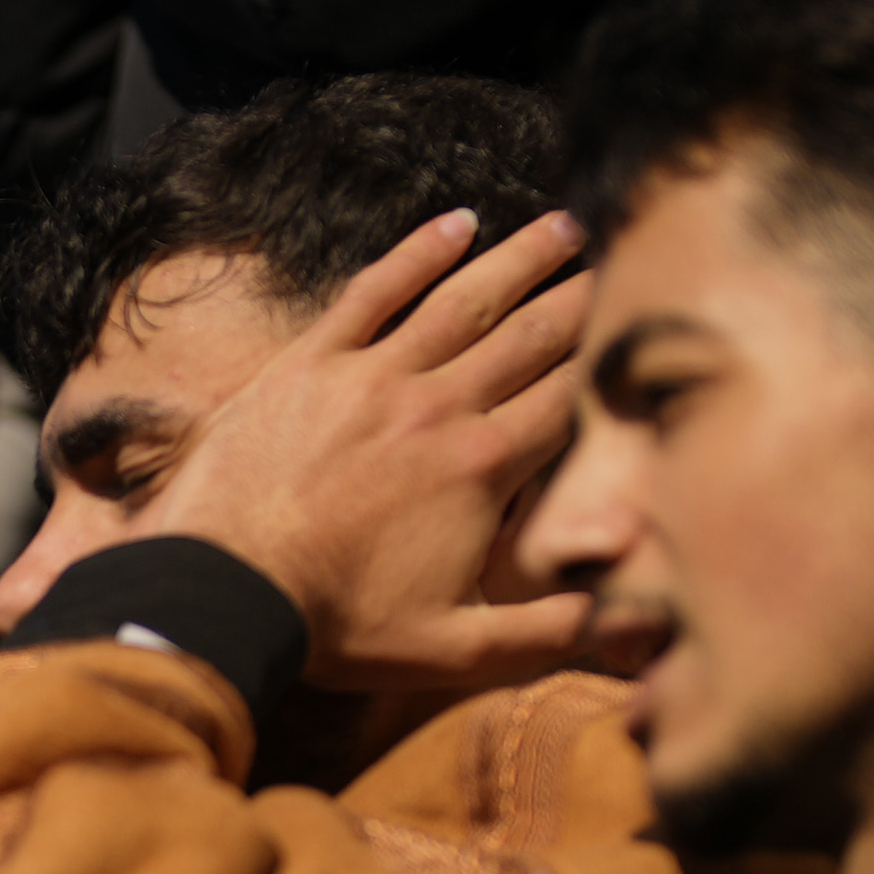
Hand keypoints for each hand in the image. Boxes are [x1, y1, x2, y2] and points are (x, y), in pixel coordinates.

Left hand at [135, 207, 597, 692]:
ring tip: (565, 226)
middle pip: (533, 335)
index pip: (572, 397)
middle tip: (630, 253)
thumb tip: (634, 626)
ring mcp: (372, 376)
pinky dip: (418, 252)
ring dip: (521, 258)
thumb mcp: (454, 650)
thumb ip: (549, 634)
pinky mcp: (310, 364)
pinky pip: (375, 292)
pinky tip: (456, 223)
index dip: (615, 361)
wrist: (223, 593)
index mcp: (485, 466)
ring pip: (465, 299)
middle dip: (586, 293)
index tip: (650, 329)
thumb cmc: (335, 627)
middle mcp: (439, 406)